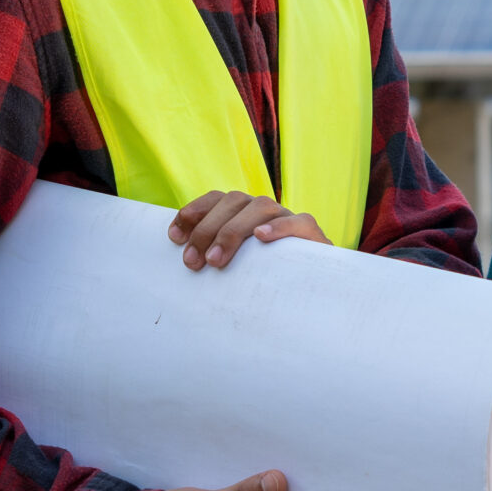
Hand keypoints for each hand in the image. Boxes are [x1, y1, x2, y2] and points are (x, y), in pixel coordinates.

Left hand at [167, 190, 326, 270]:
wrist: (318, 292)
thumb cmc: (267, 281)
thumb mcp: (238, 268)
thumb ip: (217, 259)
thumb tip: (184, 263)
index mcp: (246, 213)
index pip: (218, 198)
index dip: (194, 211)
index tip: (173, 236)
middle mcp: (266, 210)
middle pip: (234, 201)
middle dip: (207, 229)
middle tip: (192, 262)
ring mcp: (290, 219)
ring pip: (261, 207)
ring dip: (233, 230)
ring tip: (216, 259)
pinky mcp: (314, 236)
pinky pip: (300, 222)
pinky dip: (280, 227)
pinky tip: (260, 237)